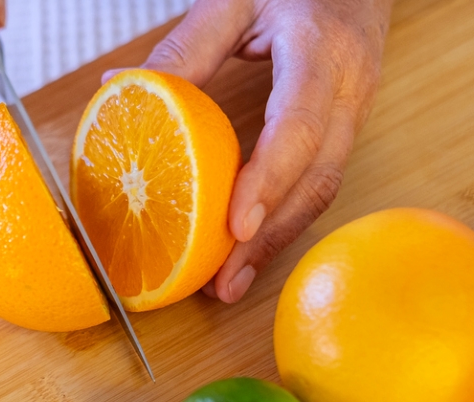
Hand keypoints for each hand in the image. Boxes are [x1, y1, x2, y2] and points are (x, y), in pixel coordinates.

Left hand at [134, 0, 391, 302]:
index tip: (234, 227)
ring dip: (276, 242)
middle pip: (316, 176)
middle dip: (269, 237)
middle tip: (223, 282)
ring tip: (229, 284)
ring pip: (322, 189)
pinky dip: (282, 221)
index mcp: (323, 50)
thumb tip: (118, 90)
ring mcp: (355, 113)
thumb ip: (185, 47)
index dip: (268, 180)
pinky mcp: (346, 130)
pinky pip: (318, 183)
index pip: (298, 127)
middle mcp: (350, 87)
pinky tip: (247, 251)